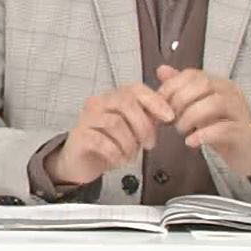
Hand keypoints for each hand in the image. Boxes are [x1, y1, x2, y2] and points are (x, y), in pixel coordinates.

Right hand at [44, 83, 175, 186]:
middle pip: (126, 103)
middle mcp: (98, 103)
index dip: (155, 101)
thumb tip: (170, 110)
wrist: (81, 161)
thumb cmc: (109, 142)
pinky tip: (119, 160)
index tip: (169, 117)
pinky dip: (116, 153)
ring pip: (115, 123)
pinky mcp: (80, 136)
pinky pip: (102, 142)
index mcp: (113, 97)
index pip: (136, 89)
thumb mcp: (133, 128)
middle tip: (150, 144)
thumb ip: (149, 117)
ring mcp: (87, 118)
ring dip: (129, 143)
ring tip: (131, 155)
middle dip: (144, 126)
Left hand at [156, 65, 250, 177]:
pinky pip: (223, 129)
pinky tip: (190, 142)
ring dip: (190, 117)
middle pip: (202, 85)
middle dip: (179, 101)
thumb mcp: (198, 107)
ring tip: (180, 130)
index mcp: (218, 83)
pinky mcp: (243, 132)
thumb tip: (161, 69)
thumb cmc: (222, 128)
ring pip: (214, 104)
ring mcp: (240, 111)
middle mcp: (231, 92)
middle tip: (169, 119)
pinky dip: (202, 135)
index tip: (159, 104)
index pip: (192, 74)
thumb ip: (181, 89)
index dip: (171, 87)